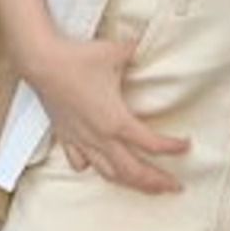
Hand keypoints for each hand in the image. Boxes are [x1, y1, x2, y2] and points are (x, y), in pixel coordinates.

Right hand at [24, 32, 189, 194]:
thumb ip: (137, 51)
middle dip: (156, 181)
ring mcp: (81, 140)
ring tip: (146, 187)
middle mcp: (100, 137)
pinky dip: (94, 168)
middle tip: (175, 186)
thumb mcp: (117, 51)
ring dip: (130, 183)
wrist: (43, 63)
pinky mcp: (66, 137)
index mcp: (116, 120)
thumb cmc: (79, 58)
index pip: (151, 143)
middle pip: (133, 171)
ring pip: (108, 173)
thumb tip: (148, 43)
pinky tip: (99, 166)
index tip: (186, 145)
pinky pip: (80, 162)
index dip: (171, 147)